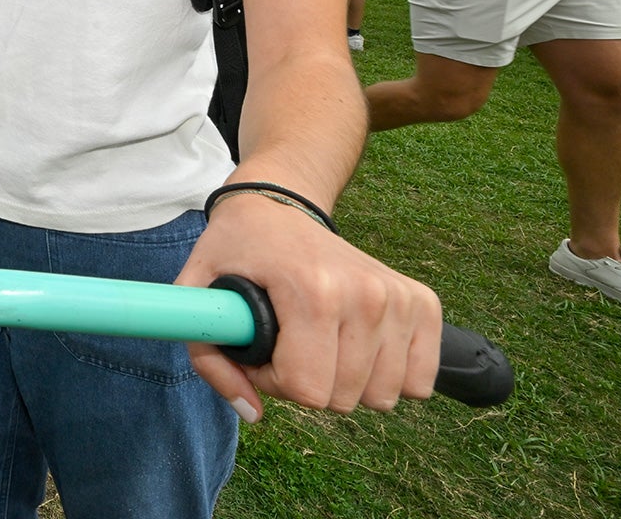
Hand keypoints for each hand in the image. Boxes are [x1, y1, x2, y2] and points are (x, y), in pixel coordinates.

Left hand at [176, 193, 441, 419]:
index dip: (274, 381)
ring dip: (346, 380)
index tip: (261, 349)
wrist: (279, 207)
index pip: (307, 390)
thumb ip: (210, 360)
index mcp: (312, 290)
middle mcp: (365, 294)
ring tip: (319, 339)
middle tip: (288, 340)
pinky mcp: (423, 302)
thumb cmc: (236, 251)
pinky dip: (386, 374)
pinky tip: (357, 343)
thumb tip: (254, 414)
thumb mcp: (197, 291)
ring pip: (382, 396)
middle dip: (307, 381)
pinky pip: (419, 381)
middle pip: (343, 398)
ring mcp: (399, 298)